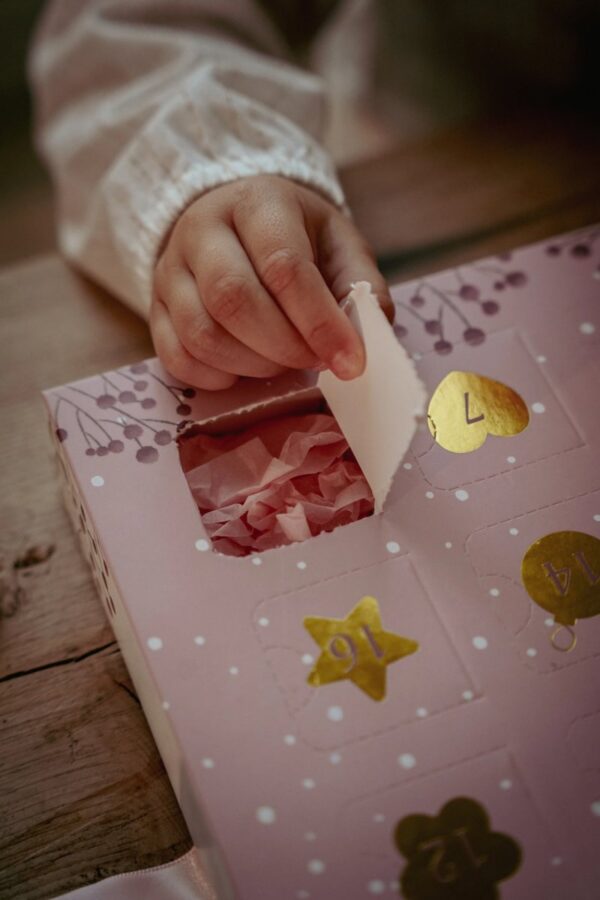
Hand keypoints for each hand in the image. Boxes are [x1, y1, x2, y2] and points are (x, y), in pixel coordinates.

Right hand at [151, 175, 393, 389]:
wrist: (235, 223)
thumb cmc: (295, 237)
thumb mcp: (339, 244)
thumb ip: (361, 286)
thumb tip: (369, 336)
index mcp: (257, 202)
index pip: (284, 266)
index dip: (319, 322)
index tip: (349, 362)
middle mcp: (202, 229)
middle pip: (234, 301)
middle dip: (283, 347)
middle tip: (313, 361)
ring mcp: (169, 269)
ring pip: (202, 334)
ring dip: (252, 365)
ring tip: (282, 361)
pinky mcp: (154, 308)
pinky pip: (177, 357)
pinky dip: (217, 377)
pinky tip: (245, 368)